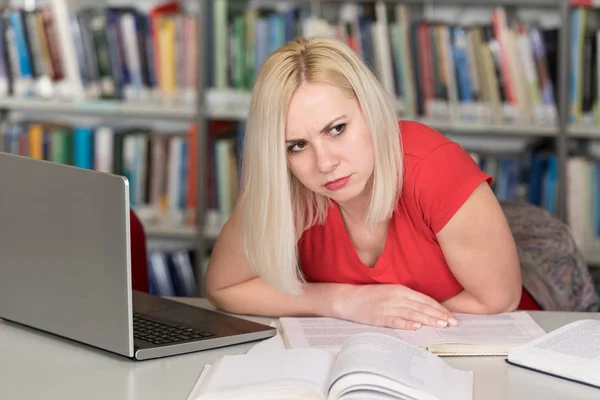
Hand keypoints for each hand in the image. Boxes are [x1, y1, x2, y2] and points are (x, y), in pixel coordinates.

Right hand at [333, 284, 457, 329]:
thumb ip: (406, 298)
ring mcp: (387, 307)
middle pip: (421, 307)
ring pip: (412, 314)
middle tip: (452, 323)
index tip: (450, 316)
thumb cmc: (369, 296)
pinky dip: (406, 324)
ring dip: (428, 320)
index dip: (439, 308)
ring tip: (441, 325)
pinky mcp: (379, 317)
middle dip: (439, 315)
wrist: (347, 298)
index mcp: (400, 289)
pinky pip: (395, 321)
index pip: (424, 299)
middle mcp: (396, 297)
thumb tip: (425, 309)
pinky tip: (416, 327)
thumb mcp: (390, 292)